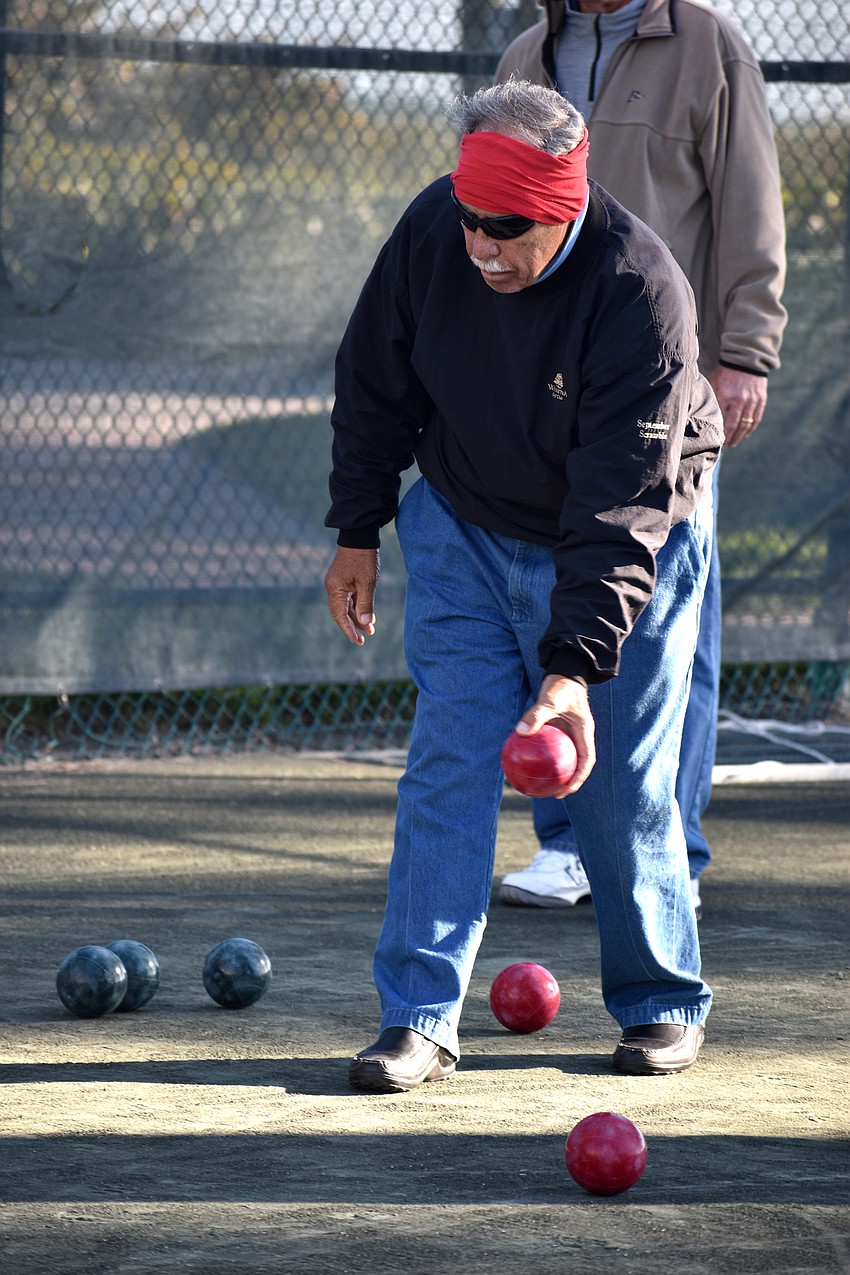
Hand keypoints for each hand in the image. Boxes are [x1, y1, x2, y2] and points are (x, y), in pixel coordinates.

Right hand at [324, 547, 378, 645]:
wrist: (359, 536)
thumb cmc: (364, 558)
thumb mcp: (367, 583)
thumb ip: (365, 604)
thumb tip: (365, 623)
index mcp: (335, 589)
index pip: (340, 616)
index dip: (349, 630)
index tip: (358, 641)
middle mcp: (332, 588)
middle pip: (341, 613)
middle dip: (353, 626)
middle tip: (365, 638)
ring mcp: (336, 584)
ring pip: (345, 607)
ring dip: (357, 617)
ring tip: (370, 629)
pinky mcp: (342, 580)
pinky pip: (348, 599)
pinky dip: (357, 607)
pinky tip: (367, 615)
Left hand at [514, 674, 595, 793]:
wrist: (564, 672)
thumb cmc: (560, 686)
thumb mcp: (550, 699)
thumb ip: (536, 715)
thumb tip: (520, 732)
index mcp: (584, 732)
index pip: (586, 761)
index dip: (578, 778)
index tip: (566, 790)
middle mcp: (579, 735)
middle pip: (576, 764)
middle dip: (568, 781)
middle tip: (553, 793)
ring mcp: (569, 733)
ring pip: (564, 757)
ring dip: (556, 772)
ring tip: (541, 784)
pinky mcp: (559, 729)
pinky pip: (551, 746)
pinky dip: (543, 755)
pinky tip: (527, 761)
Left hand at [711, 365, 767, 448]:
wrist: (745, 358)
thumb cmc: (726, 372)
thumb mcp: (715, 385)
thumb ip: (714, 401)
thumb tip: (709, 418)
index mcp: (727, 397)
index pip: (724, 422)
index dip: (721, 434)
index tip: (717, 441)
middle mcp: (740, 401)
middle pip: (735, 427)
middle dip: (730, 439)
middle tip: (726, 446)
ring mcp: (752, 400)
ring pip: (747, 424)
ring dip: (740, 436)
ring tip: (734, 442)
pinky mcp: (761, 399)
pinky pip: (757, 418)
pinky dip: (751, 428)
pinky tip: (746, 434)